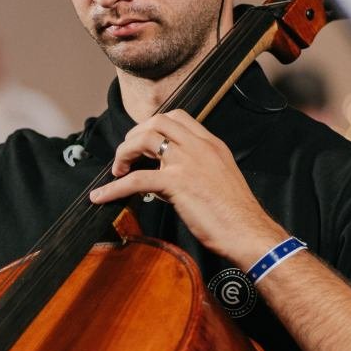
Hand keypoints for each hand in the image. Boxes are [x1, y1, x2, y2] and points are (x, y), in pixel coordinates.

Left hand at [88, 110, 286, 264]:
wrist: (249, 232)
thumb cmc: (236, 214)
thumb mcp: (217, 180)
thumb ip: (193, 171)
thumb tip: (161, 180)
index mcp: (211, 144)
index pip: (177, 117)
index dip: (153, 126)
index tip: (142, 141)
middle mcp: (199, 147)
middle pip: (157, 122)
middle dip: (135, 135)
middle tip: (126, 155)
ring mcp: (188, 162)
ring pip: (144, 140)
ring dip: (124, 152)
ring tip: (117, 170)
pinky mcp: (177, 183)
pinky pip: (136, 180)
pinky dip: (113, 188)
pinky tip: (101, 196)